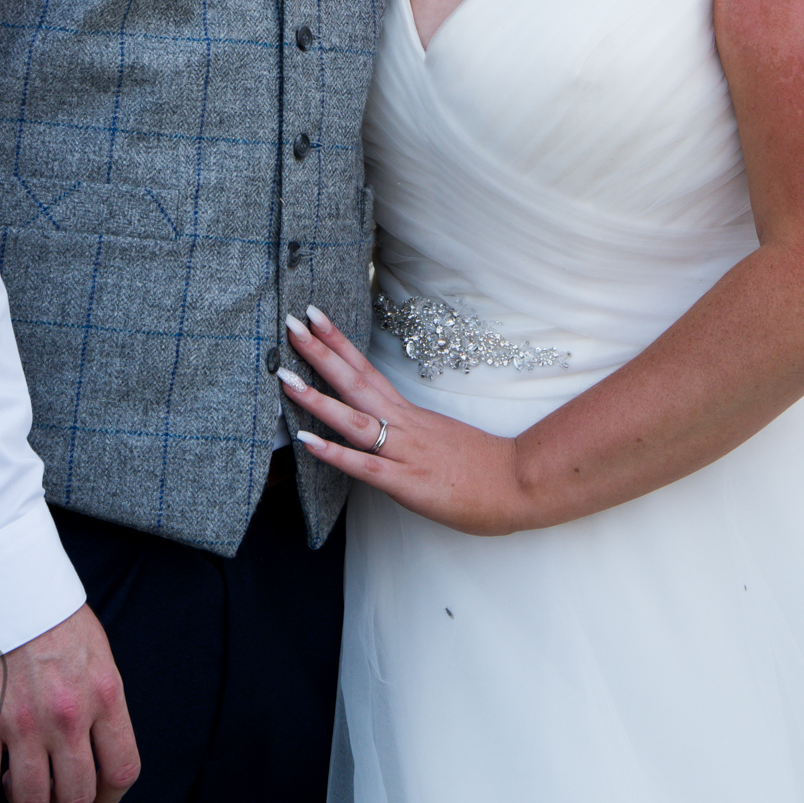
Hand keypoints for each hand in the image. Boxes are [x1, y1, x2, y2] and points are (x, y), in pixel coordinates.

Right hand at [0, 603, 140, 802]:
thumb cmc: (48, 614)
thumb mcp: (95, 651)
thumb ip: (100, 700)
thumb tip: (98, 746)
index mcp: (103, 693)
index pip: (122, 770)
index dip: (111, 797)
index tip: (99, 800)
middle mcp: (66, 716)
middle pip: (76, 795)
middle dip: (67, 800)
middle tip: (55, 786)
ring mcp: (20, 723)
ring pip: (31, 800)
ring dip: (27, 796)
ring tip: (20, 774)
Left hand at [281, 306, 528, 534]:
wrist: (518, 484)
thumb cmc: (481, 466)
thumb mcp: (438, 437)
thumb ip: (408, 430)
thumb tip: (382, 427)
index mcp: (408, 413)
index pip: (366, 370)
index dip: (338, 344)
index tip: (314, 318)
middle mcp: (402, 423)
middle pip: (355, 381)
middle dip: (320, 352)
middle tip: (290, 323)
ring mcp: (404, 451)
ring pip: (354, 419)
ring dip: (317, 398)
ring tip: (284, 377)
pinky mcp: (406, 483)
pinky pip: (364, 466)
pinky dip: (334, 453)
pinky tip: (307, 442)